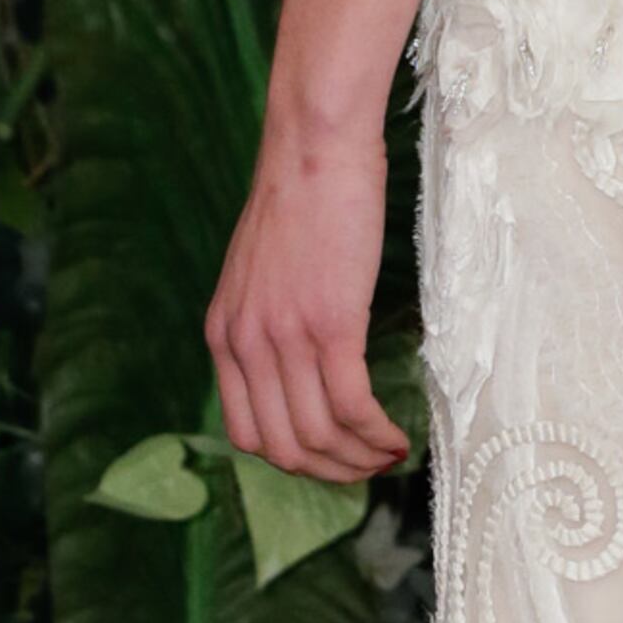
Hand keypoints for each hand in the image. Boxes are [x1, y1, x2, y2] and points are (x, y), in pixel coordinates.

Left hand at [206, 121, 412, 487]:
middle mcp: (245, 346)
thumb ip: (264, 322)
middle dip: (330, 473)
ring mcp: (284, 338)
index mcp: (223, 337)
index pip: (246, 435)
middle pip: (284, 449)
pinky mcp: (329, 324)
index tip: (333, 458)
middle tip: (369, 469)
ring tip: (391, 454)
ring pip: (319, 436)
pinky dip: (377, 433)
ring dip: (360, 460)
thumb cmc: (300, 200)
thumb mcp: (259, 273)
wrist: (313, 150)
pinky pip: (351, 406)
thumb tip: (297, 364)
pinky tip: (399, 435)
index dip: (295, 461)